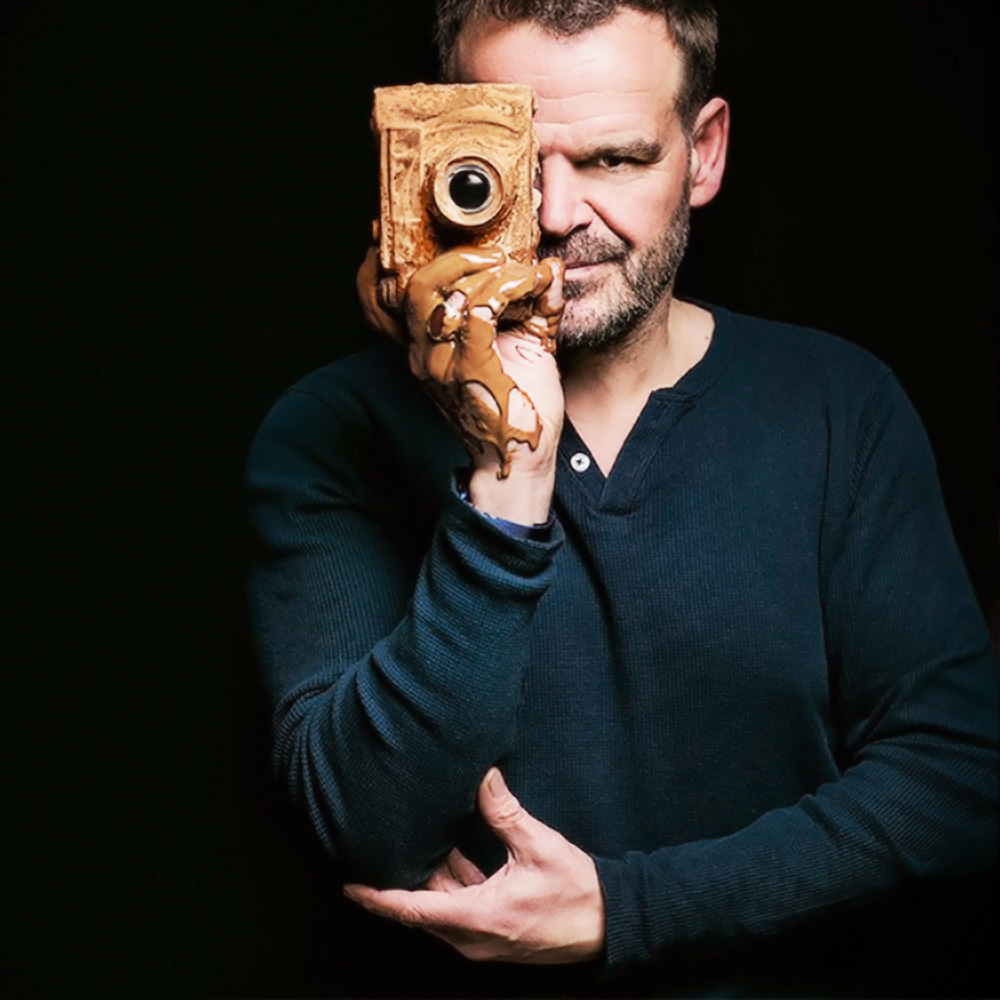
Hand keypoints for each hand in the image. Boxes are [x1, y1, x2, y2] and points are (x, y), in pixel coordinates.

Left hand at [344, 768, 604, 964]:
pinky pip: (459, 911)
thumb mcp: (538, 847)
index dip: (377, 897)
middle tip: (370, 854)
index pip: (413, 910)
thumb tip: (482, 775)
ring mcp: (483, 939)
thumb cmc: (576, 891)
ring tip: (402, 848)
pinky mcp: (495, 933)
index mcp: (478, 918)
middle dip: (394, 884)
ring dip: (424, 881)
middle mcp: (473, 936)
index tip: (349, 884)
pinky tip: (446, 854)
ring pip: (440, 910)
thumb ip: (505, 812)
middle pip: (420, 909)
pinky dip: (447, 885)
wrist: (611, 925)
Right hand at [404, 248, 564, 479]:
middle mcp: (426, 354)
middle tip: (499, 255)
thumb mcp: (526, 343)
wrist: (524, 456)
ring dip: (491, 272)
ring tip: (523, 273)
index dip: (443, 261)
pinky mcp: (469, 371)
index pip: (411, 290)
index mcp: (430, 346)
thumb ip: (534, 303)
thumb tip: (550, 265)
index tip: (491, 253)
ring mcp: (443, 363)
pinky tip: (534, 287)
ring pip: (447, 293)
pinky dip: (509, 289)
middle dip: (459, 258)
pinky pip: (479, 312)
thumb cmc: (522, 405)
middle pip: (417, 284)